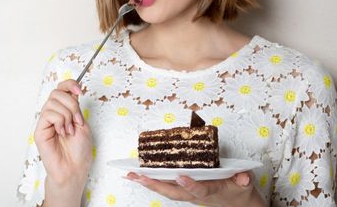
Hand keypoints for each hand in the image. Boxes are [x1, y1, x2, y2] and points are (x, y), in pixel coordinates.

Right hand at [34, 79, 92, 189]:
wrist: (74, 168)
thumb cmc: (79, 150)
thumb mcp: (82, 123)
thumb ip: (75, 106)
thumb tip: (71, 93)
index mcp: (65, 110)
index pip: (62, 88)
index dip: (70, 84)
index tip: (80, 90)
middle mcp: (54, 113)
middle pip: (57, 92)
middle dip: (71, 104)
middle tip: (77, 120)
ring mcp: (46, 121)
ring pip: (53, 102)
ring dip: (66, 115)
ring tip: (69, 130)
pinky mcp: (39, 129)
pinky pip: (48, 114)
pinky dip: (59, 121)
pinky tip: (62, 133)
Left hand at [124, 171, 264, 206]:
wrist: (241, 206)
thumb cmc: (240, 193)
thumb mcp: (246, 186)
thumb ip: (244, 180)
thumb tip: (243, 177)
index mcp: (212, 191)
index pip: (200, 190)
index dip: (190, 185)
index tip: (180, 177)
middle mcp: (197, 195)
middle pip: (174, 192)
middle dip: (156, 185)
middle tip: (139, 177)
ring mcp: (189, 194)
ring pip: (167, 191)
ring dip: (149, 183)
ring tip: (131, 175)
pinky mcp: (185, 191)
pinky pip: (166, 187)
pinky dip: (152, 182)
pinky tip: (138, 176)